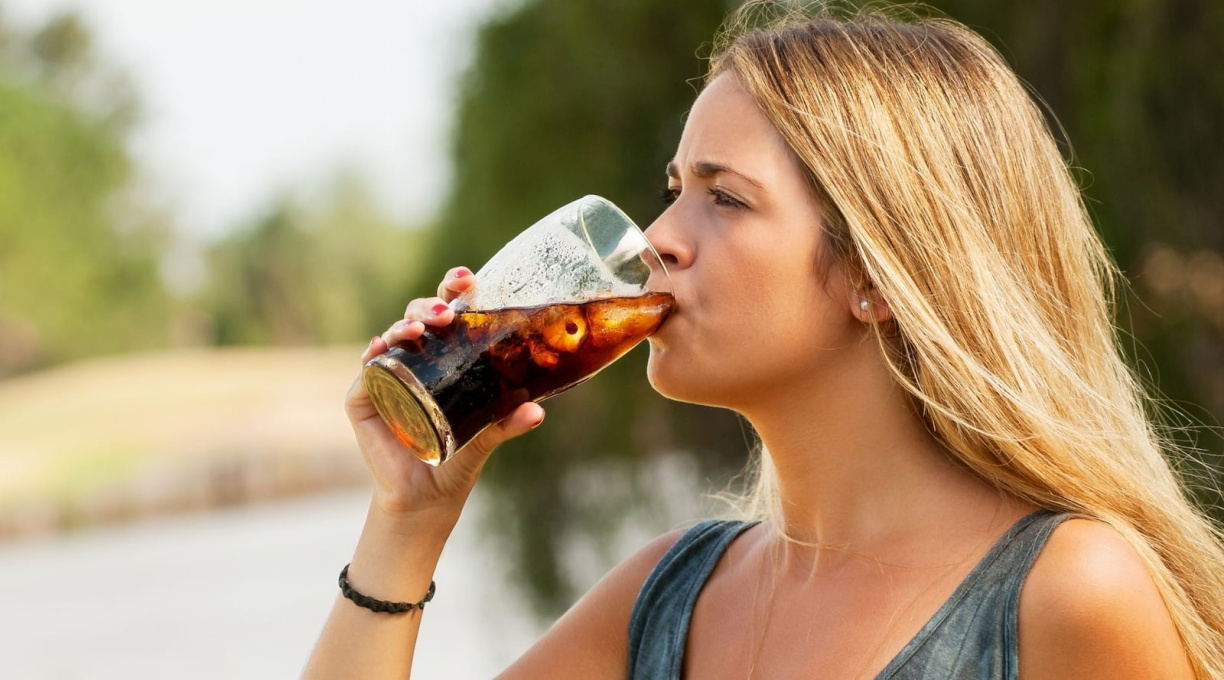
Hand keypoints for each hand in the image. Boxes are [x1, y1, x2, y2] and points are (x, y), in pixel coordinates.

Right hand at [345, 266, 545, 526]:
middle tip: (447, 315)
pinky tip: (379, 348)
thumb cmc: (458, 459)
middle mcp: (415, 360)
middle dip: (430, 307)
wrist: (427, 498)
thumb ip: (508, 421)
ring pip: (392, 338)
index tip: (468, 280)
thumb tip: (537, 411)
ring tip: (418, 330)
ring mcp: (387, 376)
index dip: (453, 292)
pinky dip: (372, 358)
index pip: (448, 313)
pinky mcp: (363, 400)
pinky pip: (367, 373)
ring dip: (404, 326)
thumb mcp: (487, 435)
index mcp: (445, 357)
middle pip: (418, 317)